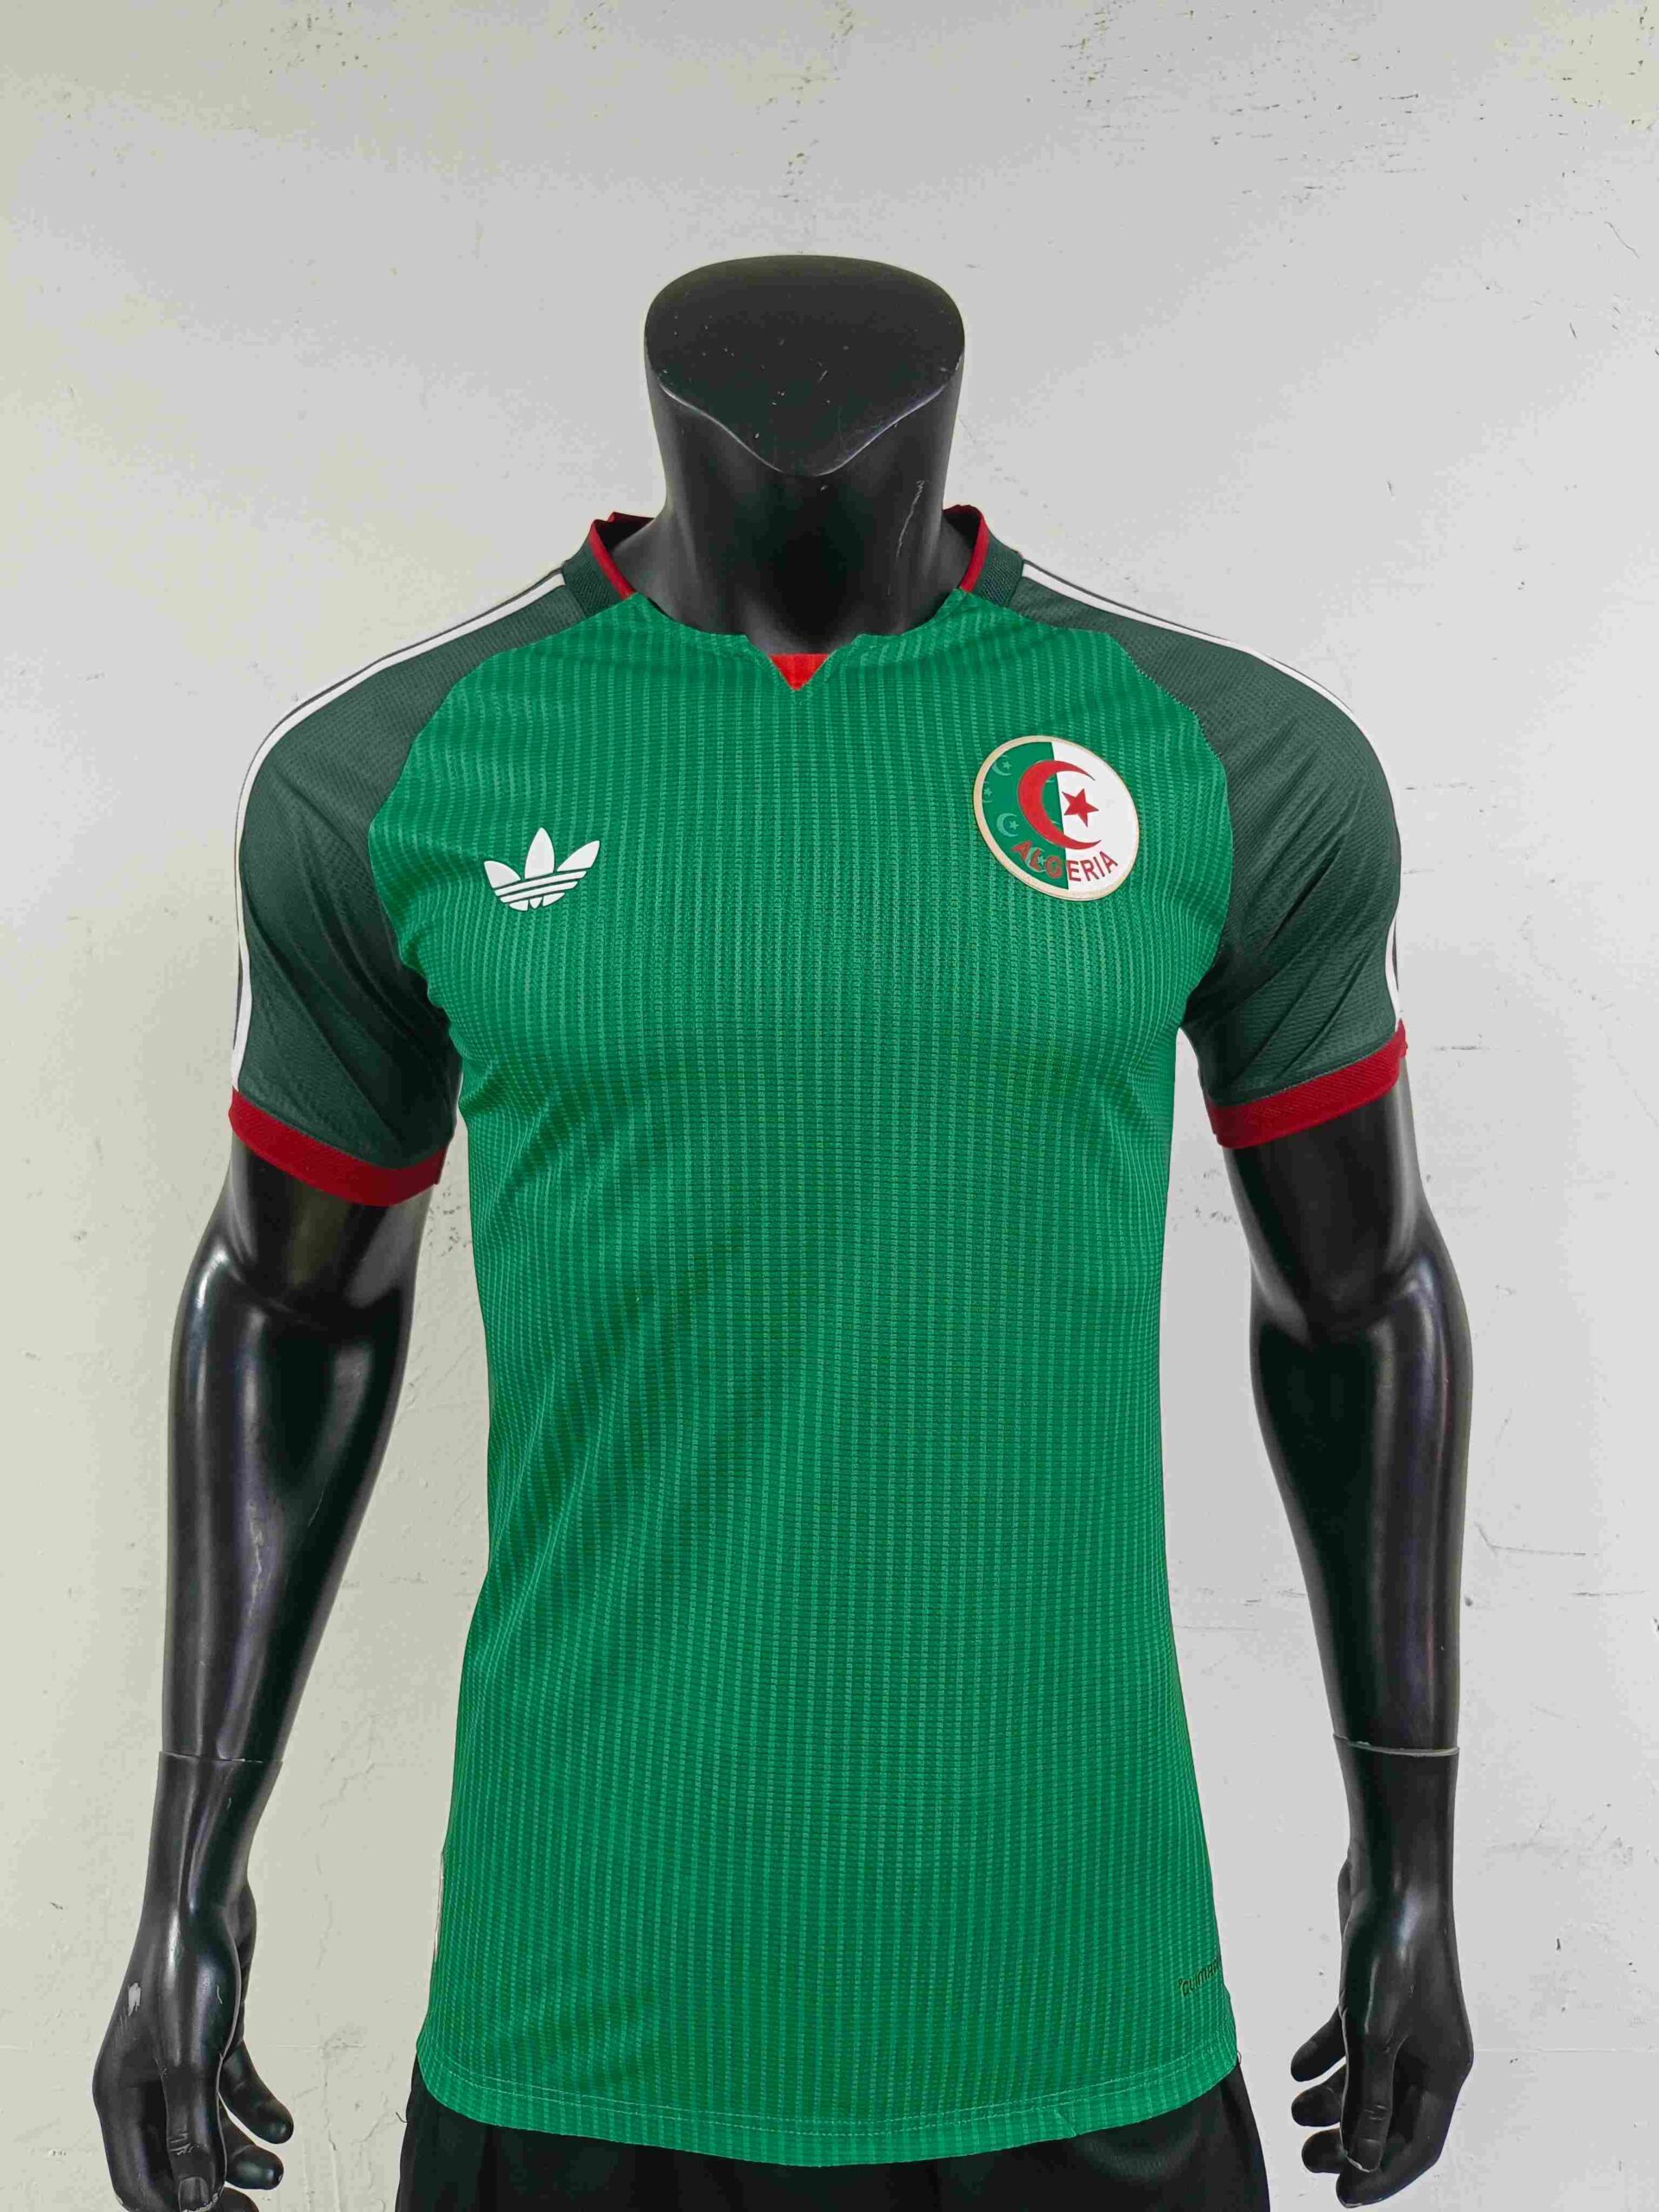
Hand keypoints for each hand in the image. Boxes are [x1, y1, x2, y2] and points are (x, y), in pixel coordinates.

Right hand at [92, 1881, 292, 2210]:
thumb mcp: (192, 2061)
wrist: (205, 1897)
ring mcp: (177, 2057)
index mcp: (119, 2095)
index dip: (182, 2211)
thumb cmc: (186, 1971)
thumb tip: (194, 2203)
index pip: (141, 2179)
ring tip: (279, 2170)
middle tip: (259, 2206)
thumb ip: (194, 2134)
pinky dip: (255, 2108)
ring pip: (205, 2124)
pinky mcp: (210, 2033)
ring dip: (239, 2151)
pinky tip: (284, 2126)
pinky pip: (229, 2087)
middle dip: (213, 2187)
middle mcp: (142, 2081)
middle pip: (174, 2157)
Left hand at [1289, 1852, 1473, 2202]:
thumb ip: (1369, 2099)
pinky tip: (1293, 2070)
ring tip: (1293, 2117)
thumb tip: (1362, 2157)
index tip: (1340, 2196)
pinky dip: (1325, 2057)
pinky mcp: (1377, 1994)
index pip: (1417, 2143)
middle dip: (1351, 2142)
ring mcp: (1405, 2022)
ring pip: (1369, 2079)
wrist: (1391, 1877)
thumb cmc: (1390, 1952)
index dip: (1380, 2174)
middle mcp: (1430, 2050)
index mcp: (1444, 2069)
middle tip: (1308, 2160)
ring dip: (1332, 2102)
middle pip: (1392, 2116)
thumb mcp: (1372, 2034)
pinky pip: (1352, 2042)